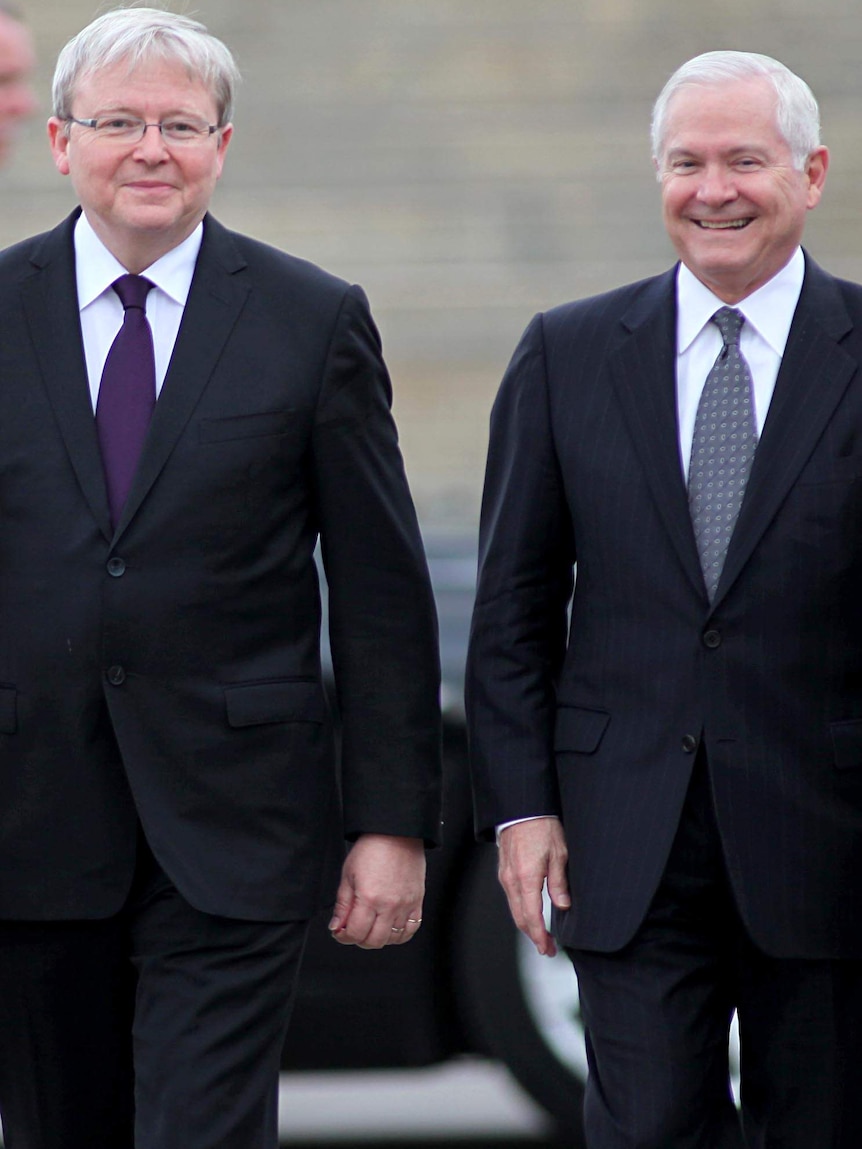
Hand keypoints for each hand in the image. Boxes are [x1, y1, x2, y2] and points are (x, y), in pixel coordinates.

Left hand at [328, 833, 425, 948]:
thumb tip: (337, 926)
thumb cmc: (372, 848)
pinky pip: (411, 929)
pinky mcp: (417, 901)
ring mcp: (406, 905)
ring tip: (372, 925)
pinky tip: (390, 926)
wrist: (396, 832)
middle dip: (359, 939)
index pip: (356, 933)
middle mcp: (389, 905)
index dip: (344, 936)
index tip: (340, 931)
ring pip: (393, 938)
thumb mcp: (348, 875)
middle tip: (354, 929)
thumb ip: (342, 905)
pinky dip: (400, 934)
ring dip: (379, 937)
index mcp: (369, 898)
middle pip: (374, 941)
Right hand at [497, 817, 569, 956]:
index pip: (531, 917)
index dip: (540, 936)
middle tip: (547, 948)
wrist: (523, 808)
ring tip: (541, 935)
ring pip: (514, 909)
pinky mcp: (504, 871)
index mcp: (526, 878)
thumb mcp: (559, 854)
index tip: (548, 948)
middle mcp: (511, 880)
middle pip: (520, 918)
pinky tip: (530, 913)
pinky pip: (511, 898)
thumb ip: (559, 883)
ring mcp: (505, 876)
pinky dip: (521, 911)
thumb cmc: (541, 825)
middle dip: (533, 937)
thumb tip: (563, 905)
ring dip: (526, 925)